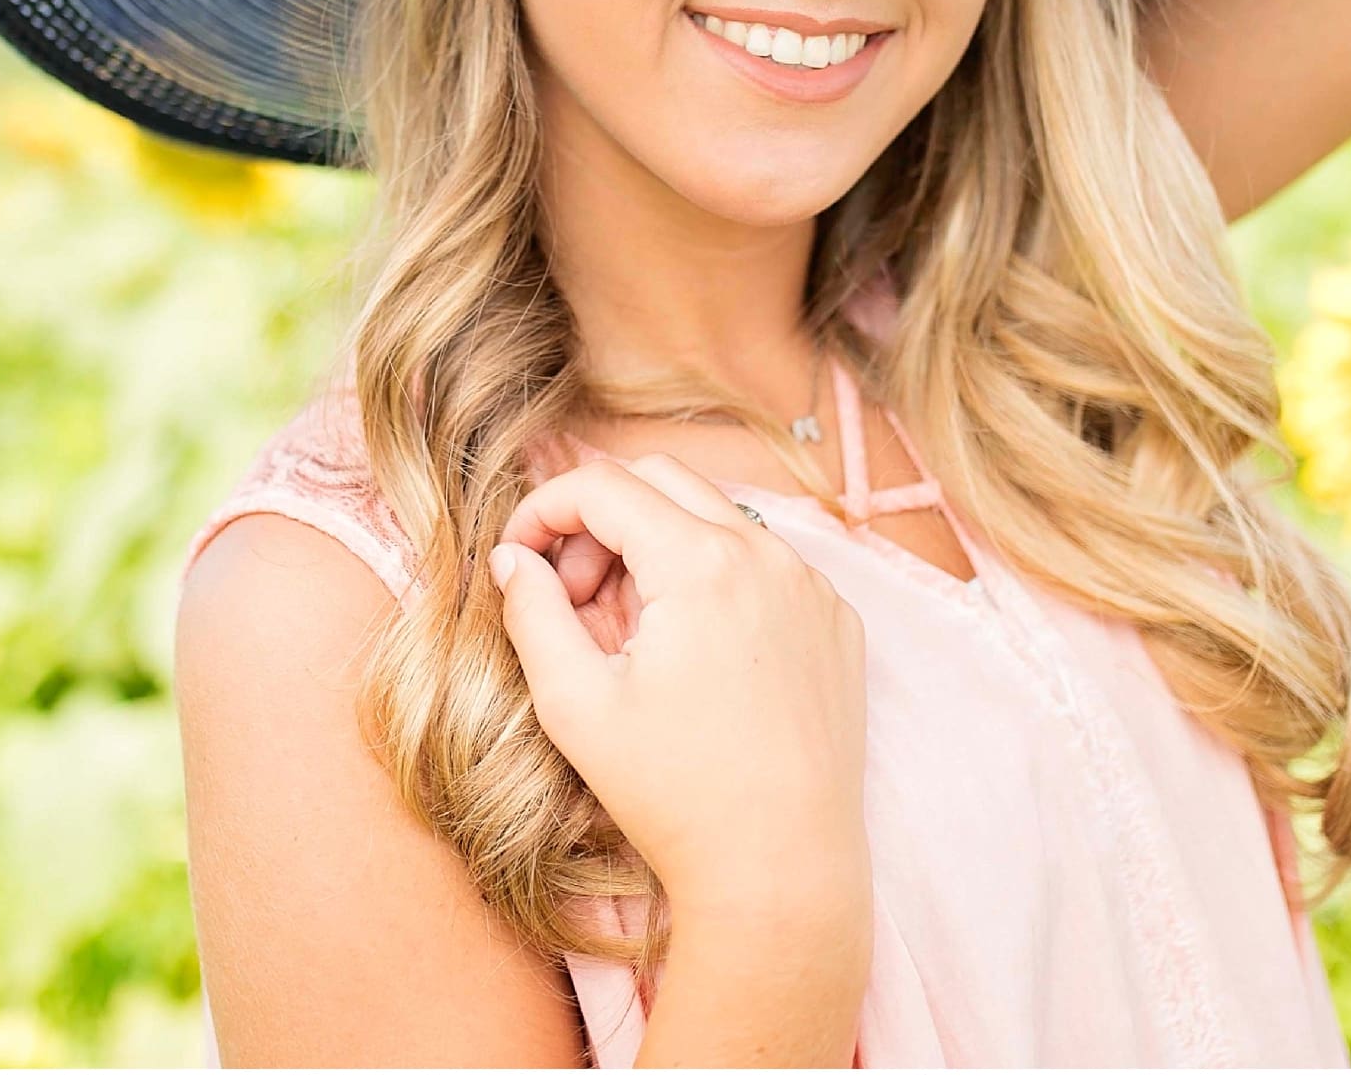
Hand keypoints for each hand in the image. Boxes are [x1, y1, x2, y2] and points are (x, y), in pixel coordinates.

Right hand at [489, 453, 870, 918]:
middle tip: (573, 599)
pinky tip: (694, 660)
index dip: (543, 508)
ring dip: (657, 551)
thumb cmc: (674, 795)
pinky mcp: (837, 623)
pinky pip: (763, 566)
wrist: (781, 870)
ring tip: (631, 639)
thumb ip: (531, 611)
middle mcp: (768, 555)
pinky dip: (714, 583)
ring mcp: (812, 587)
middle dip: (600, 521)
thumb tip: (513, 556)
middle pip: (661, 480)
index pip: (603, 484)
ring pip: (716, 520)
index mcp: (701, 563)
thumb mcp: (575, 703)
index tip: (519, 556)